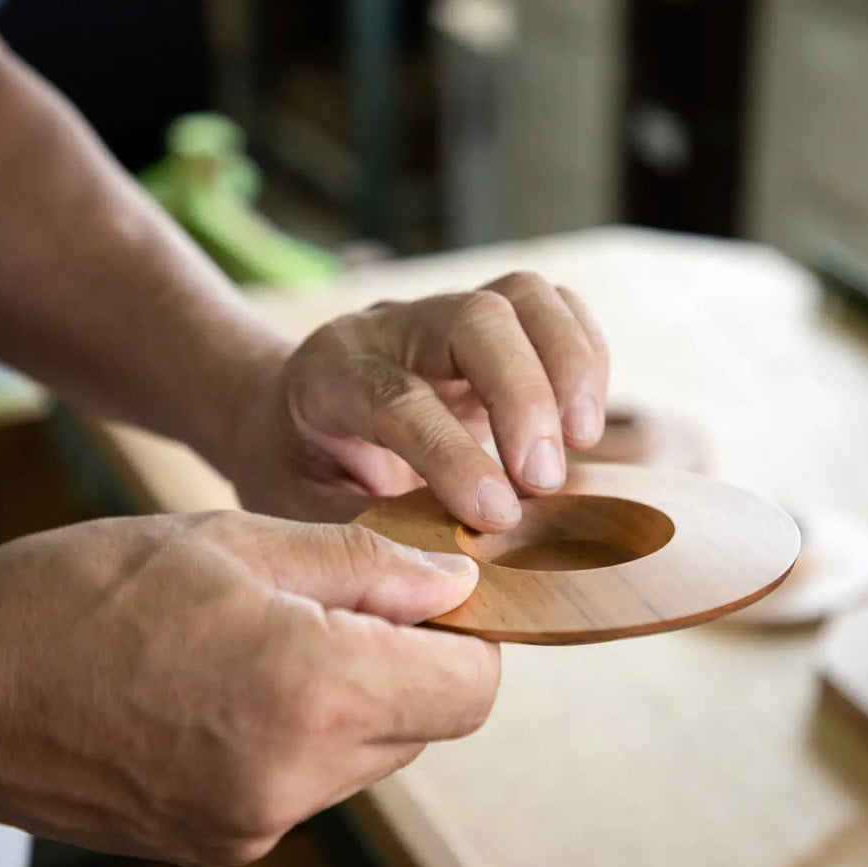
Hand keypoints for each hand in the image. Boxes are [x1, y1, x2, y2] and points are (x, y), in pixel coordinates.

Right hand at [0, 513, 497, 866]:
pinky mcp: (223, 843)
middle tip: (343, 602)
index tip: (434, 596)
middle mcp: (297, 776)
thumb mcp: (233, 540)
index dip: (470, 637)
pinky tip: (231, 685)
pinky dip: (302, 735)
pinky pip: (308, 786)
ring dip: (356, 699)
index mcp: (312, 688)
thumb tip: (456, 583)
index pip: (471, 689)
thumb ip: (364, 567)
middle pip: (428, 726)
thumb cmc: (82, 591)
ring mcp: (258, 822)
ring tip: (272, 638)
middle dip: (410, 663)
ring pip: (372, 758)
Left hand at [226, 272, 608, 529]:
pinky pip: (552, 307)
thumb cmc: (295, 471)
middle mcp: (389, 329)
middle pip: (475, 319)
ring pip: (523, 296)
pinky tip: (583, 422)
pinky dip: (585, 355)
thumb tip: (445, 570)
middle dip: (525, 396)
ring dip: (571, 364)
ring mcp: (444, 319)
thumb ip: (366, 531)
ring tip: (583, 441)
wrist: (281, 413)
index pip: (401, 398)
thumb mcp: (298, 512)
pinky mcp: (490, 327)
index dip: (454, 455)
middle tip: (546, 481)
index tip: (497, 517)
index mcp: (329, 377)